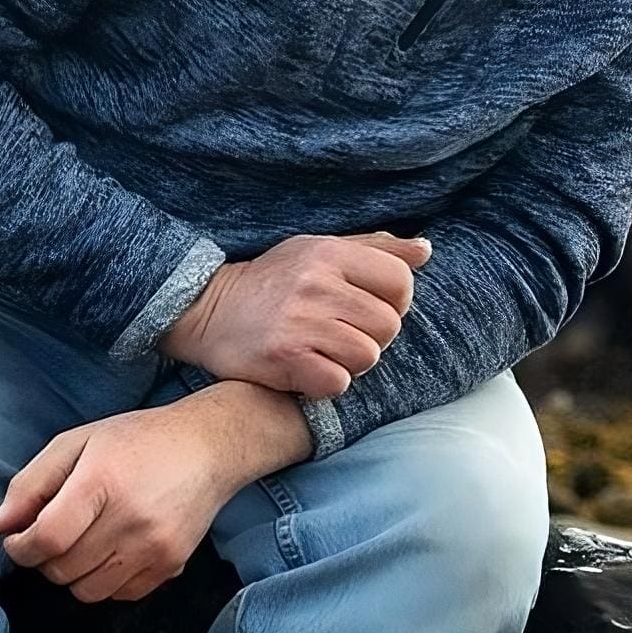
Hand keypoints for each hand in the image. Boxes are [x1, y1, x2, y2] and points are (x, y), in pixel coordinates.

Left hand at [0, 385, 310, 602]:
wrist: (210, 447)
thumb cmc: (138, 440)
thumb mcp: (77, 442)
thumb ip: (31, 483)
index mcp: (102, 482)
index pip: (47, 539)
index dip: (21, 547)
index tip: (18, 539)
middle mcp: (132, 520)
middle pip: (62, 569)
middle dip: (44, 559)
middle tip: (51, 536)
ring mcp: (155, 547)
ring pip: (88, 591)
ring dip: (72, 574)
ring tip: (81, 546)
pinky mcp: (172, 565)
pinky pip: (120, 595)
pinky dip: (104, 582)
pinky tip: (110, 553)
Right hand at [163, 232, 431, 396]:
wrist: (206, 309)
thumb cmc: (274, 282)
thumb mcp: (319, 250)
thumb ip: (376, 250)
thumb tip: (425, 250)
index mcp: (331, 253)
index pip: (401, 281)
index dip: (395, 301)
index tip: (369, 308)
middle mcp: (316, 284)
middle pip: (389, 326)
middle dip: (372, 336)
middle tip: (342, 334)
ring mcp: (299, 321)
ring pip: (367, 356)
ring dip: (351, 362)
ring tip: (325, 351)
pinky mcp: (283, 357)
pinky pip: (337, 382)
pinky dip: (327, 383)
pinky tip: (308, 369)